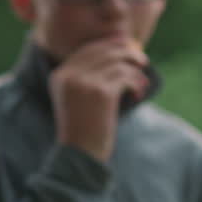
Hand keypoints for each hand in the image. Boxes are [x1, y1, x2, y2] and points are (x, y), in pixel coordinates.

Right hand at [49, 35, 148, 161]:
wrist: (80, 156)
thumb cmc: (84, 129)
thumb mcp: (80, 99)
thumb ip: (91, 76)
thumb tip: (121, 47)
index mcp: (59, 75)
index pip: (88, 49)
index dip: (110, 45)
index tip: (128, 47)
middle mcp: (69, 75)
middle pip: (104, 51)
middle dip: (127, 53)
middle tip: (143, 62)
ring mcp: (83, 82)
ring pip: (118, 63)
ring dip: (135, 72)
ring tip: (141, 84)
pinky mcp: (100, 93)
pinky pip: (126, 77)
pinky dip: (136, 84)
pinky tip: (137, 95)